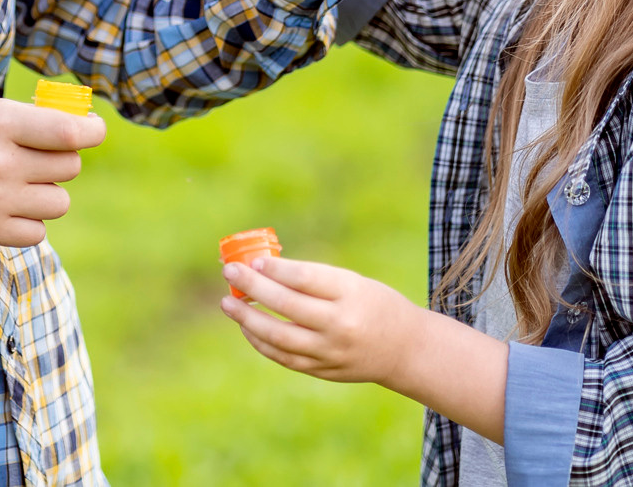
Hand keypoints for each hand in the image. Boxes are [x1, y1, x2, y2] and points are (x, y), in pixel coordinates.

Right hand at [0, 99, 106, 246]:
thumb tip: (85, 131)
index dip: (92, 132)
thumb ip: (31, 121)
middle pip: (70, 167)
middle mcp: (1, 161)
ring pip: (59, 202)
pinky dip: (29, 223)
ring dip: (46, 194)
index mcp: (0, 121)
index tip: (92, 131)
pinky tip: (5, 209)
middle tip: (35, 159)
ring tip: (16, 186)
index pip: (71, 131)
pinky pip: (38, 232)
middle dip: (61, 162)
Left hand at [219, 255, 422, 385]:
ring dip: (248, 319)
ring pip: (280, 337)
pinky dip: (261, 343)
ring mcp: (331, 352)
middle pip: (288, 306)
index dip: (275, 269)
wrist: (404, 349)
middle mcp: (341, 324)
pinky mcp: (324, 371)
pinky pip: (285, 358)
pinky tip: (247, 327)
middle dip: (253, 287)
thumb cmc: (372, 303)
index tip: (252, 260)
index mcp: (351, 293)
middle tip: (229, 272)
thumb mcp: (352, 282)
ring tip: (228, 304)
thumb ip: (312, 279)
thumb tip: (262, 269)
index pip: (306, 278)